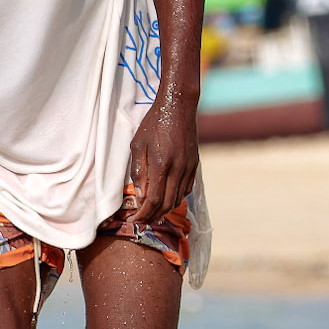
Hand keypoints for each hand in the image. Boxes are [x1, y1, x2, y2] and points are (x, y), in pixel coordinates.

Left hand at [128, 91, 198, 223]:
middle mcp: (178, 169)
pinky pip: (186, 189)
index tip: (134, 220)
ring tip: (152, 213)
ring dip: (165, 210)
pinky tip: (167, 198)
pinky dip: (176, 198)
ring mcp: (188, 167)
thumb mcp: (137, 145)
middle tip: (141, 221)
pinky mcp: (194, 164)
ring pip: (178, 199)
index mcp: (161, 164)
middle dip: (153, 217)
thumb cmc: (153, 124)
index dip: (143, 214)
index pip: (153, 200)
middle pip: (167, 204)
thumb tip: (140, 195)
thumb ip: (138, 171)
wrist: (178, 107)